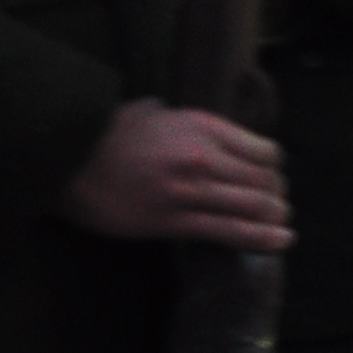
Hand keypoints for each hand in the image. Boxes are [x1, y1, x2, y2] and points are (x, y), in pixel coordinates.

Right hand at [57, 99, 291, 251]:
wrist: (68, 160)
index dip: (274, 164)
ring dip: (275, 216)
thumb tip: (191, 122)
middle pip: (263, 179)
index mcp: (203, 127)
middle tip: (279, 201)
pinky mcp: (172, 222)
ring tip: (284, 225)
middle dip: (277, 192)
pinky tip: (280, 241)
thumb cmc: (107, 134)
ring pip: (252, 206)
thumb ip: (183, 118)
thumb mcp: (155, 111)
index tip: (272, 172)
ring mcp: (189, 192)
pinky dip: (259, 238)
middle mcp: (204, 158)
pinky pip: (226, 231)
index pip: (262, 149)